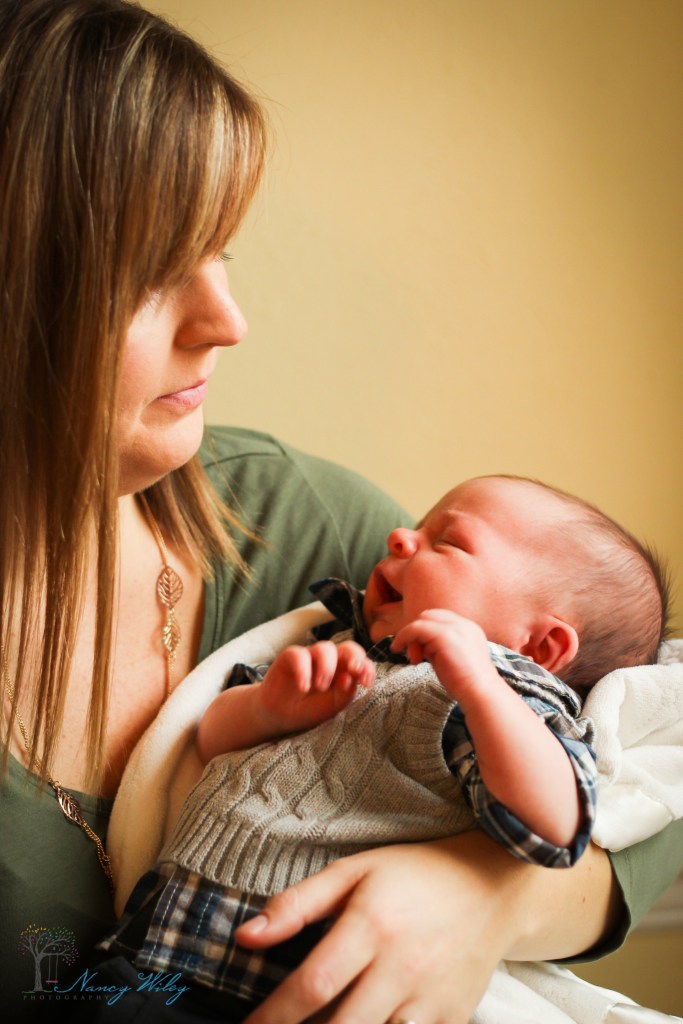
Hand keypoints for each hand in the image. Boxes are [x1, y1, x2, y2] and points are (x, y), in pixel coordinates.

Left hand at [236, 833, 521, 1023]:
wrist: (491, 885)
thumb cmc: (413, 875)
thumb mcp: (353, 871)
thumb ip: (296, 904)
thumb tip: (244, 937)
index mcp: (372, 925)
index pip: (313, 985)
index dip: (272, 1017)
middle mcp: (402, 967)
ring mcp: (431, 1000)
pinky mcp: (452, 1020)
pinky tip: (362, 1023)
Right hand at [257, 640, 374, 733]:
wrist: (281, 716)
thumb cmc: (311, 708)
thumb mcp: (334, 704)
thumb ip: (346, 690)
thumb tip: (352, 676)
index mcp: (345, 669)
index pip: (361, 661)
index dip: (366, 667)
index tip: (366, 683)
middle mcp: (330, 660)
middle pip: (348, 647)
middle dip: (354, 656)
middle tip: (353, 671)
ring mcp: (310, 656)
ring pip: (325, 648)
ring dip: (327, 667)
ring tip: (321, 686)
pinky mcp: (289, 657)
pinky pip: (298, 654)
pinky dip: (303, 670)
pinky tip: (303, 687)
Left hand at [391, 609, 498, 704]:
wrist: (480, 693)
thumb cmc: (466, 684)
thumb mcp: (451, 659)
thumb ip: (438, 648)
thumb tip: (420, 645)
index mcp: (469, 629)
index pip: (441, 619)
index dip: (426, 632)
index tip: (420, 653)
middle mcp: (464, 624)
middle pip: (430, 615)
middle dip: (418, 632)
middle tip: (414, 656)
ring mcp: (455, 627)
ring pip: (423, 619)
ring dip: (411, 636)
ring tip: (413, 659)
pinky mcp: (445, 635)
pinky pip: (417, 628)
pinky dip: (404, 636)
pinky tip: (398, 649)